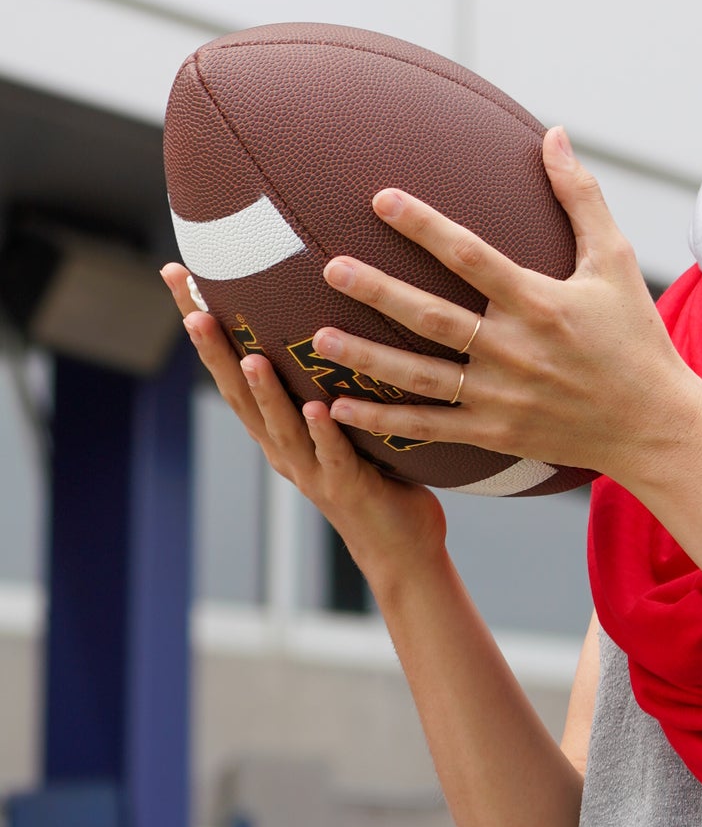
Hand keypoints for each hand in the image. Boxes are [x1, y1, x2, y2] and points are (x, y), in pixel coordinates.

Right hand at [160, 264, 445, 585]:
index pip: (231, 369)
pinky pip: (334, 456)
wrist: (400, 549)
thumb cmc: (377, 474)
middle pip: (238, 394)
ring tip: (251, 358)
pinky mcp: (348, 488)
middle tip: (191, 309)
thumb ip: (328, 374)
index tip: (177, 277)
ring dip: (264, 394)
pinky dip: (324, 433)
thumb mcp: (343, 418)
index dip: (203, 326)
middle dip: (214, 352)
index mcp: (276, 428)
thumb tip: (332, 306)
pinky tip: (319, 409)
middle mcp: (283, 447)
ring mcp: (311, 470)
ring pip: (280, 427)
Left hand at [308, 128, 701, 485]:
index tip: (381, 198)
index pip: (472, 257)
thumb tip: (554, 134)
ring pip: (422, 376)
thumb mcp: (616, 261)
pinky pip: (430, 428)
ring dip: (368, 358)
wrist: (654, 425)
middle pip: (434, 317)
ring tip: (319, 337)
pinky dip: (383, 421)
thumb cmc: (636, 337)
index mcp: (541, 303)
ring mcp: (502, 396)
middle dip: (379, 292)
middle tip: (330, 267)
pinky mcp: (496, 434)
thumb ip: (580, 197)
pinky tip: (337, 407)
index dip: (425, 225)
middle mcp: (516, 350)